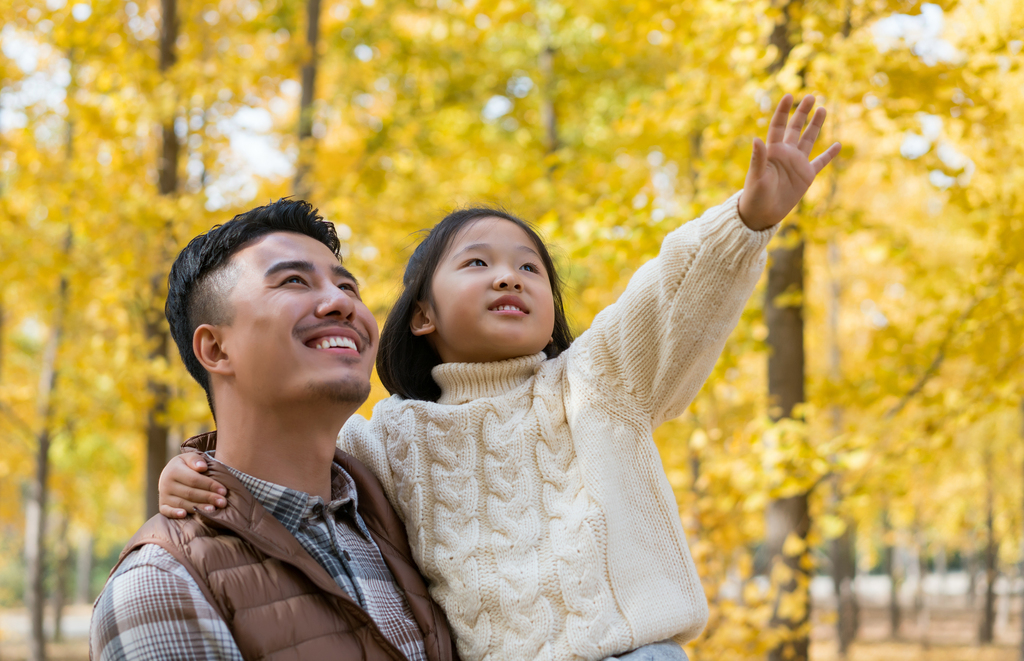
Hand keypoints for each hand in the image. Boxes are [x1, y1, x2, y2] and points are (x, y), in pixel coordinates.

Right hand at [158, 453, 227, 517]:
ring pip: (182, 503)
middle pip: (190, 493)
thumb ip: (196, 459)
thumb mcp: (190, 457)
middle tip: (223, 502)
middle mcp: (166, 483)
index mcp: (174, 470)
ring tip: (213, 510)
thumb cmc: (186, 465)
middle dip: (208, 498)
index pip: (194, 480)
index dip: (210, 485)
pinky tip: (184, 515)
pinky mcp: (162, 505)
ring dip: (198, 507)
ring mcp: (163, 495)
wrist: (170, 473)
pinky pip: (166, 511)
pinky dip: (174, 514)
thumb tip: (202, 467)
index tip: (223, 491)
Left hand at [738, 94, 840, 230]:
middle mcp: (786, 153)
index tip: (789, 96)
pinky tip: (838, 144)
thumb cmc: (754, 195)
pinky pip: (820, 162)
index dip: (783, 111)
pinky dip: (829, 154)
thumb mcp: (756, 176)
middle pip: (795, 128)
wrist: (762, 214)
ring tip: (822, 109)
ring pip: (809, 140)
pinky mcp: (806, 176)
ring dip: (815, 125)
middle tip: (811, 96)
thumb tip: (756, 138)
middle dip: (802, 112)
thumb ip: (758, 158)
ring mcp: (797, 164)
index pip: (778, 126)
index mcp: (772, 151)